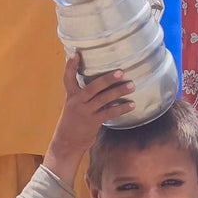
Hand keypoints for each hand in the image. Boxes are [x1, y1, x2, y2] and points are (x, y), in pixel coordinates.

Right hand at [43, 53, 133, 182]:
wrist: (66, 144)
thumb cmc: (73, 124)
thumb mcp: (74, 108)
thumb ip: (86, 98)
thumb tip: (105, 89)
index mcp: (71, 96)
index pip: (68, 78)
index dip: (71, 66)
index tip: (76, 53)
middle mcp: (77, 102)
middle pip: (93, 86)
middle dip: (107, 78)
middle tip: (121, 71)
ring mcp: (85, 112)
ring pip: (104, 98)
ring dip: (119, 91)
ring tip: (132, 85)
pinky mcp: (92, 122)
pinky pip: (110, 113)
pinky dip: (122, 108)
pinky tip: (131, 105)